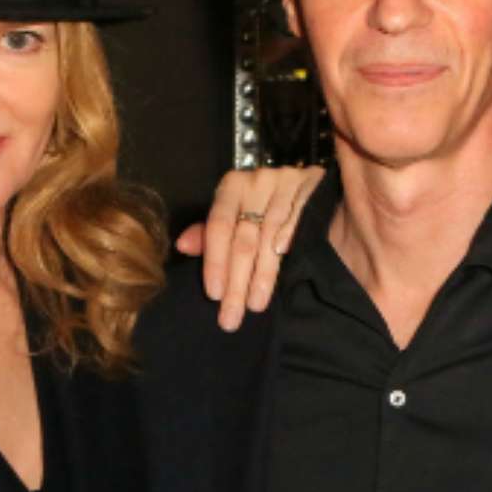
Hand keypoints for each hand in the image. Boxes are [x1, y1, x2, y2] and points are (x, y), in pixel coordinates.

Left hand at [176, 166, 323, 330]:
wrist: (300, 174)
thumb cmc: (258, 198)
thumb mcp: (231, 208)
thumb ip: (208, 230)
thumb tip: (183, 245)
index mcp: (232, 186)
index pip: (219, 227)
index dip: (215, 261)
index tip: (214, 295)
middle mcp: (257, 183)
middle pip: (244, 239)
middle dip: (237, 282)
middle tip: (231, 316)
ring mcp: (285, 185)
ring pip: (269, 238)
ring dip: (262, 276)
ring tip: (255, 305)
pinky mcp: (308, 191)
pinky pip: (295, 223)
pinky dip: (286, 245)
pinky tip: (278, 268)